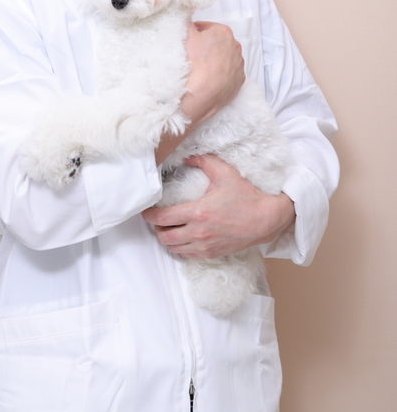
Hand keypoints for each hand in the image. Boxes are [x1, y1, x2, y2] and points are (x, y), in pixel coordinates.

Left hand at [143, 154, 295, 258]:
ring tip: (167, 228)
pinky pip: (187, 255)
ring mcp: (205, 245)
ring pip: (174, 248)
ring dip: (167, 239)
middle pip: (164, 236)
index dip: (149, 215)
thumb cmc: (246, 196)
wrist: (266, 219)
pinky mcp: (212, 253)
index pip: (163, 218)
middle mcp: (199, 232)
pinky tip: (182, 237)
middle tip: (156, 219)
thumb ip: (202, 161)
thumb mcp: (224, 173)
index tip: (145, 211)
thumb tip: (186, 157)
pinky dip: (179, 247)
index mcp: (198, 212)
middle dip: (155, 228)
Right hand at [181, 22, 244, 124]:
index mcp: (223, 32)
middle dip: (207, 46)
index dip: (195, 33)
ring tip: (201, 69)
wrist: (198, 94)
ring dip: (215, 60)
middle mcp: (235, 46)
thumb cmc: (193, 63)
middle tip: (193, 55)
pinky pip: (229, 74)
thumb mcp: (184, 34)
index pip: (206, 27)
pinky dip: (221, 75)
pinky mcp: (239, 81)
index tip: (188, 41)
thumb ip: (186, 21)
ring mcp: (239, 65)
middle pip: (217, 42)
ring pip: (224, 58)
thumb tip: (186, 17)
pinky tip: (209, 79)